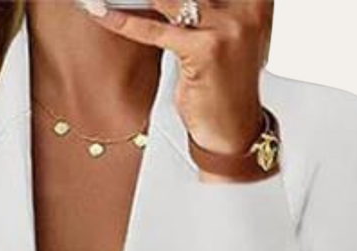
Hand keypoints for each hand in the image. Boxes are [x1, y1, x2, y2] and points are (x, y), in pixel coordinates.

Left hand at [84, 0, 272, 157]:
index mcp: (254, 2)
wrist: (233, 131)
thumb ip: (207, 11)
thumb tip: (166, 1)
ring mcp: (227, 28)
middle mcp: (245, 8)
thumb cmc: (224, 88)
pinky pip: (156, 30)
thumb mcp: (224, 38)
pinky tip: (103, 13)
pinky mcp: (205, 50)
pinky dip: (125, 22)